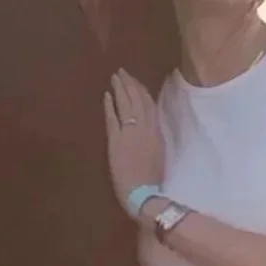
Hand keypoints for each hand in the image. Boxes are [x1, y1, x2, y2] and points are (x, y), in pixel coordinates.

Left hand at [104, 70, 164, 209]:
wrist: (144, 193)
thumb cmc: (153, 179)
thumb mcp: (159, 154)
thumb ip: (153, 138)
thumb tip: (149, 127)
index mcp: (157, 132)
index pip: (150, 105)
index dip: (142, 91)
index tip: (136, 81)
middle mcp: (145, 128)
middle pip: (137, 100)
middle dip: (130, 84)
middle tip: (122, 71)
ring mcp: (130, 133)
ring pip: (126, 105)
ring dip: (120, 89)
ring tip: (115, 77)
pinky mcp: (116, 141)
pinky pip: (113, 118)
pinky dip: (109, 106)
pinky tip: (106, 95)